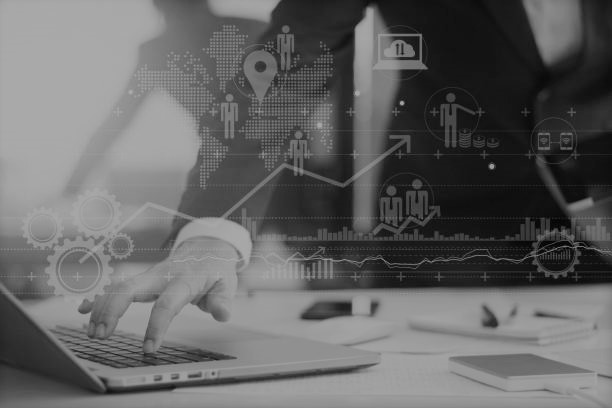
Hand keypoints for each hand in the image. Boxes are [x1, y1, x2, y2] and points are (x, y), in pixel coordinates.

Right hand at [78, 237, 238, 352]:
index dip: (157, 326)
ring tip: (92, 331)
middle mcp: (162, 275)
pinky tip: (83, 310)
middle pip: (130, 288)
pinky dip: (99, 297)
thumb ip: (223, 300)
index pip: (168, 303)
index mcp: (184, 279)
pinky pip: (116, 286)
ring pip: (119, 287)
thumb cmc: (215, 269)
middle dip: (112, 310)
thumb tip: (223, 315)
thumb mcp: (226, 284)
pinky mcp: (142, 279)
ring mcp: (149, 276)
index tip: (149, 349)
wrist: (207, 248)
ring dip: (102, 307)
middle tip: (101, 335)